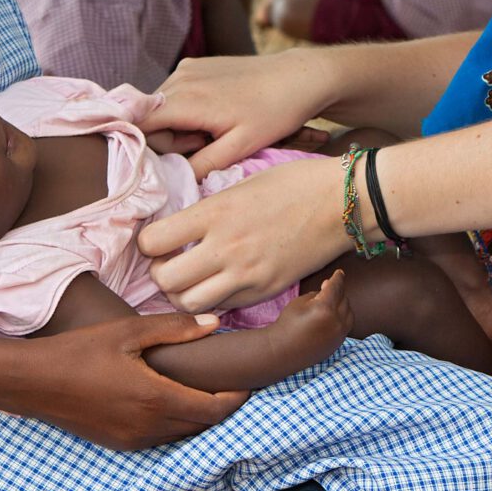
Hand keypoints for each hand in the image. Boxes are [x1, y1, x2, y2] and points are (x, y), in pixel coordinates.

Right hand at [10, 312, 248, 448]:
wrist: (33, 382)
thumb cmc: (79, 351)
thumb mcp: (128, 332)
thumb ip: (174, 329)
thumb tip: (213, 323)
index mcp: (156, 398)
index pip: (214, 409)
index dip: (236, 398)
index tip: (247, 382)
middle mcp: (148, 427)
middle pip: (203, 426)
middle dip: (222, 408)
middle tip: (232, 384)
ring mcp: (133, 440)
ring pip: (183, 435)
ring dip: (199, 418)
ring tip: (207, 391)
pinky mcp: (119, 444)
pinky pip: (161, 439)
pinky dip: (176, 425)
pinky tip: (174, 402)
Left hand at [138, 150, 348, 314]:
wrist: (343, 203)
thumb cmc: (295, 183)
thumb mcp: (241, 183)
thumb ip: (209, 209)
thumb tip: (181, 227)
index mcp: (215, 213)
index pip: (152, 241)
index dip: (148, 243)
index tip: (158, 240)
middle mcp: (226, 247)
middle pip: (164, 280)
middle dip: (158, 274)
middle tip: (168, 263)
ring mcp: (247, 274)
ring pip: (188, 304)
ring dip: (181, 294)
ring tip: (190, 280)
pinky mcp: (266, 290)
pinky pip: (222, 307)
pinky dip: (211, 301)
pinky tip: (219, 285)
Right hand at [147, 48, 338, 174]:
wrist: (299, 77)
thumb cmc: (274, 113)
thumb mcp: (240, 148)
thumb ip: (201, 165)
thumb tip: (172, 180)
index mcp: (186, 99)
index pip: (140, 127)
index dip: (155, 149)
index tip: (185, 156)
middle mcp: (179, 78)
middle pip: (150, 120)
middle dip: (174, 139)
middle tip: (210, 144)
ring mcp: (186, 68)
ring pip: (162, 109)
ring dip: (182, 125)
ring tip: (217, 130)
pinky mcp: (195, 65)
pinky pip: (176, 95)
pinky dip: (189, 110)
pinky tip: (219, 115)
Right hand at [270, 270, 353, 363]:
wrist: (283, 350)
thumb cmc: (287, 323)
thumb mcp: (299, 302)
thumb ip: (316, 294)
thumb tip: (327, 290)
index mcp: (325, 307)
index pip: (335, 287)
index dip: (338, 278)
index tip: (340, 273)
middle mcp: (336, 321)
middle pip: (343, 299)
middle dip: (337, 291)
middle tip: (328, 287)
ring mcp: (339, 334)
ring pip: (349, 312)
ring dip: (342, 304)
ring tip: (330, 303)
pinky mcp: (338, 342)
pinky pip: (347, 325)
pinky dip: (343, 317)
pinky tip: (333, 316)